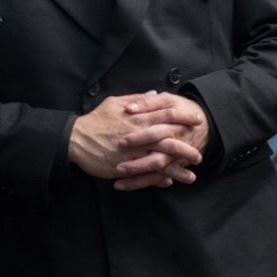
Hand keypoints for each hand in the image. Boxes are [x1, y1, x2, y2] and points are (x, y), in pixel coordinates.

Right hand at [68, 92, 204, 189]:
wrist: (76, 139)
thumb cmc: (96, 120)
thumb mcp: (115, 102)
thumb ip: (137, 99)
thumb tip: (154, 94)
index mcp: (137, 117)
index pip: (166, 115)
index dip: (183, 117)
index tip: (197, 120)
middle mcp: (138, 135)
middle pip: (168, 141)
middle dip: (186, 147)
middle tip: (200, 152)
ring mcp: (133, 153)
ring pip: (161, 161)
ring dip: (177, 169)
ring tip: (192, 176)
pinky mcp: (126, 167)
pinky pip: (146, 175)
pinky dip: (158, 179)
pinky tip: (169, 182)